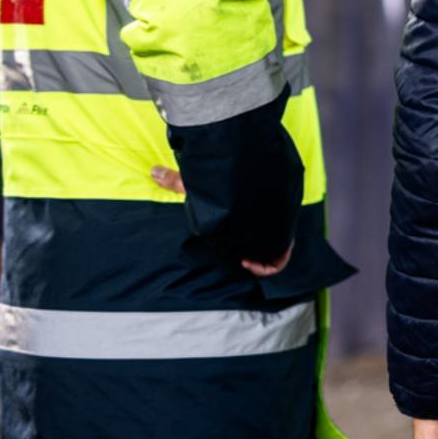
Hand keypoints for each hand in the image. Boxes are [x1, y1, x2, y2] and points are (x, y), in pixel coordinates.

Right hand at [149, 166, 292, 275]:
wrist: (250, 184)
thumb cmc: (226, 185)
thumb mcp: (199, 186)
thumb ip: (178, 181)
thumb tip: (153, 170)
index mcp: (253, 211)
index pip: (255, 227)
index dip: (244, 237)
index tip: (228, 244)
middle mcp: (268, 220)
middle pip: (266, 240)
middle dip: (250, 251)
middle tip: (236, 255)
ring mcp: (278, 230)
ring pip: (273, 253)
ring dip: (258, 262)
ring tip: (242, 260)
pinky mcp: (284, 239)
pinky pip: (280, 261)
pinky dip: (266, 267)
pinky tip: (248, 263)